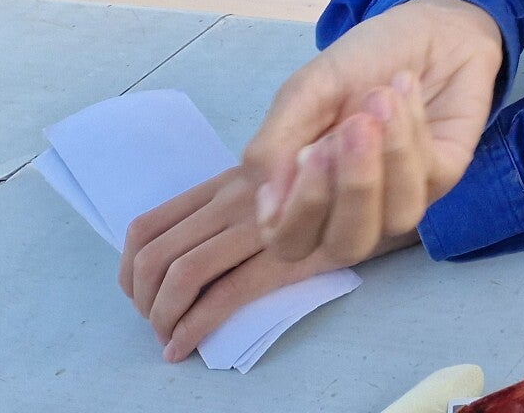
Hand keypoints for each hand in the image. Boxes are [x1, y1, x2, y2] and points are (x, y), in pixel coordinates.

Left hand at [118, 167, 417, 361]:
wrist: (393, 175)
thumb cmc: (341, 178)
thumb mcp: (283, 181)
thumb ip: (249, 200)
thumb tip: (206, 240)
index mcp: (227, 183)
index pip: (150, 224)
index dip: (130, 269)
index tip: (138, 295)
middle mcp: (234, 198)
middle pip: (155, 254)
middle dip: (141, 300)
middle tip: (154, 323)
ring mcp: (258, 225)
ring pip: (180, 273)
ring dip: (161, 316)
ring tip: (169, 336)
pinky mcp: (284, 254)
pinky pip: (224, 295)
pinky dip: (193, 327)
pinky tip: (185, 347)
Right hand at [243, 0, 502, 264]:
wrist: (427, 26)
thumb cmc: (360, 63)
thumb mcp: (306, 90)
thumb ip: (277, 143)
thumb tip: (267, 203)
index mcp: (308, 192)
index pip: (292, 242)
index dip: (298, 213)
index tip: (309, 152)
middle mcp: (354, 206)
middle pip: (347, 246)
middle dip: (350, 190)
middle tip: (353, 127)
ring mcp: (404, 195)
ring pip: (396, 219)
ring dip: (388, 158)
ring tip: (379, 98)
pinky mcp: (445, 175)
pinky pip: (429, 178)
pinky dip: (412, 131)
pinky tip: (403, 89)